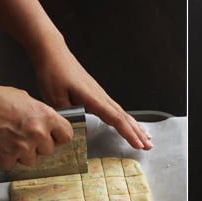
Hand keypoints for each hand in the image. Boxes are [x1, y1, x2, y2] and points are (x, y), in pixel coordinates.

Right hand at [0, 84, 73, 170]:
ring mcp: (23, 148)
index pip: (66, 135)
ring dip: (23, 154)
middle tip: (24, 136)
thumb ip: (41, 114)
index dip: (58, 137)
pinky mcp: (7, 159)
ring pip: (32, 160)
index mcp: (46, 117)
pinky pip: (14, 165)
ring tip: (10, 139)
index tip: (54, 138)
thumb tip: (48, 124)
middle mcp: (38, 134)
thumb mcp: (26, 99)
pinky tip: (0, 145)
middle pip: (48, 150)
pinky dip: (7, 158)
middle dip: (38, 145)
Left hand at [34, 43, 152, 149]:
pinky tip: (130, 124)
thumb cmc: (54, 73)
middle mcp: (101, 96)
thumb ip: (71, 117)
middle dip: (138, 133)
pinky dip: (126, 119)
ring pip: (122, 114)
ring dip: (136, 127)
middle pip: (124, 117)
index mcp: (93, 98)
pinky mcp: (97, 95)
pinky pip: (116, 110)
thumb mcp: (55, 99)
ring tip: (146, 138)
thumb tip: (83, 132)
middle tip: (148, 146)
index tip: (138, 144)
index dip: (128, 133)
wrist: (53, 54)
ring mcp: (101, 95)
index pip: (115, 119)